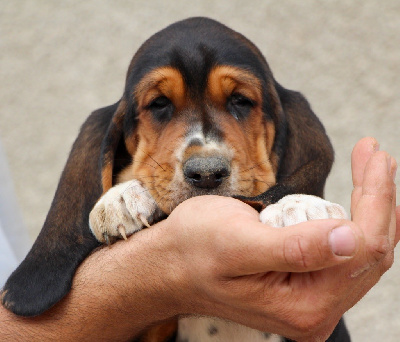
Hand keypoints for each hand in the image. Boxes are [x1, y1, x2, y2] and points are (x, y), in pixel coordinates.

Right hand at [160, 137, 397, 340]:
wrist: (171, 264)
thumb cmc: (193, 250)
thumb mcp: (236, 243)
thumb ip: (294, 248)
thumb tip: (350, 239)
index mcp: (302, 304)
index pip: (362, 248)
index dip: (375, 198)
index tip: (374, 156)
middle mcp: (314, 310)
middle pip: (369, 251)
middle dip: (378, 198)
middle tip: (376, 156)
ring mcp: (310, 300)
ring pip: (361, 252)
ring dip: (370, 208)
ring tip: (372, 169)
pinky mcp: (303, 286)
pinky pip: (344, 254)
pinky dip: (353, 221)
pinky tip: (356, 200)